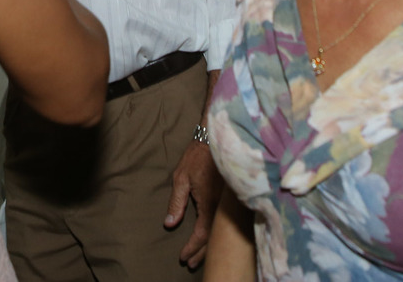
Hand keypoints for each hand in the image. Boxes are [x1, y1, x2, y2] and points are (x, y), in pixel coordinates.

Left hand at [164, 138, 224, 268]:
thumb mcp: (181, 179)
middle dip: (201, 253)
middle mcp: (222, 206)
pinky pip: (227, 223)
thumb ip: (176, 203)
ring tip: (198, 257)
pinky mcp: (232, 199)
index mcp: (209, 203)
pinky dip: (218, 234)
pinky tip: (212, 239)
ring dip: (210, 246)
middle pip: (213, 238)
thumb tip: (169, 224)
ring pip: (222, 232)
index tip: (182, 257)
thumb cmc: (196, 157)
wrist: (216, 139)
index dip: (192, 247)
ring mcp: (230, 203)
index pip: (201, 234)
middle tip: (189, 263)